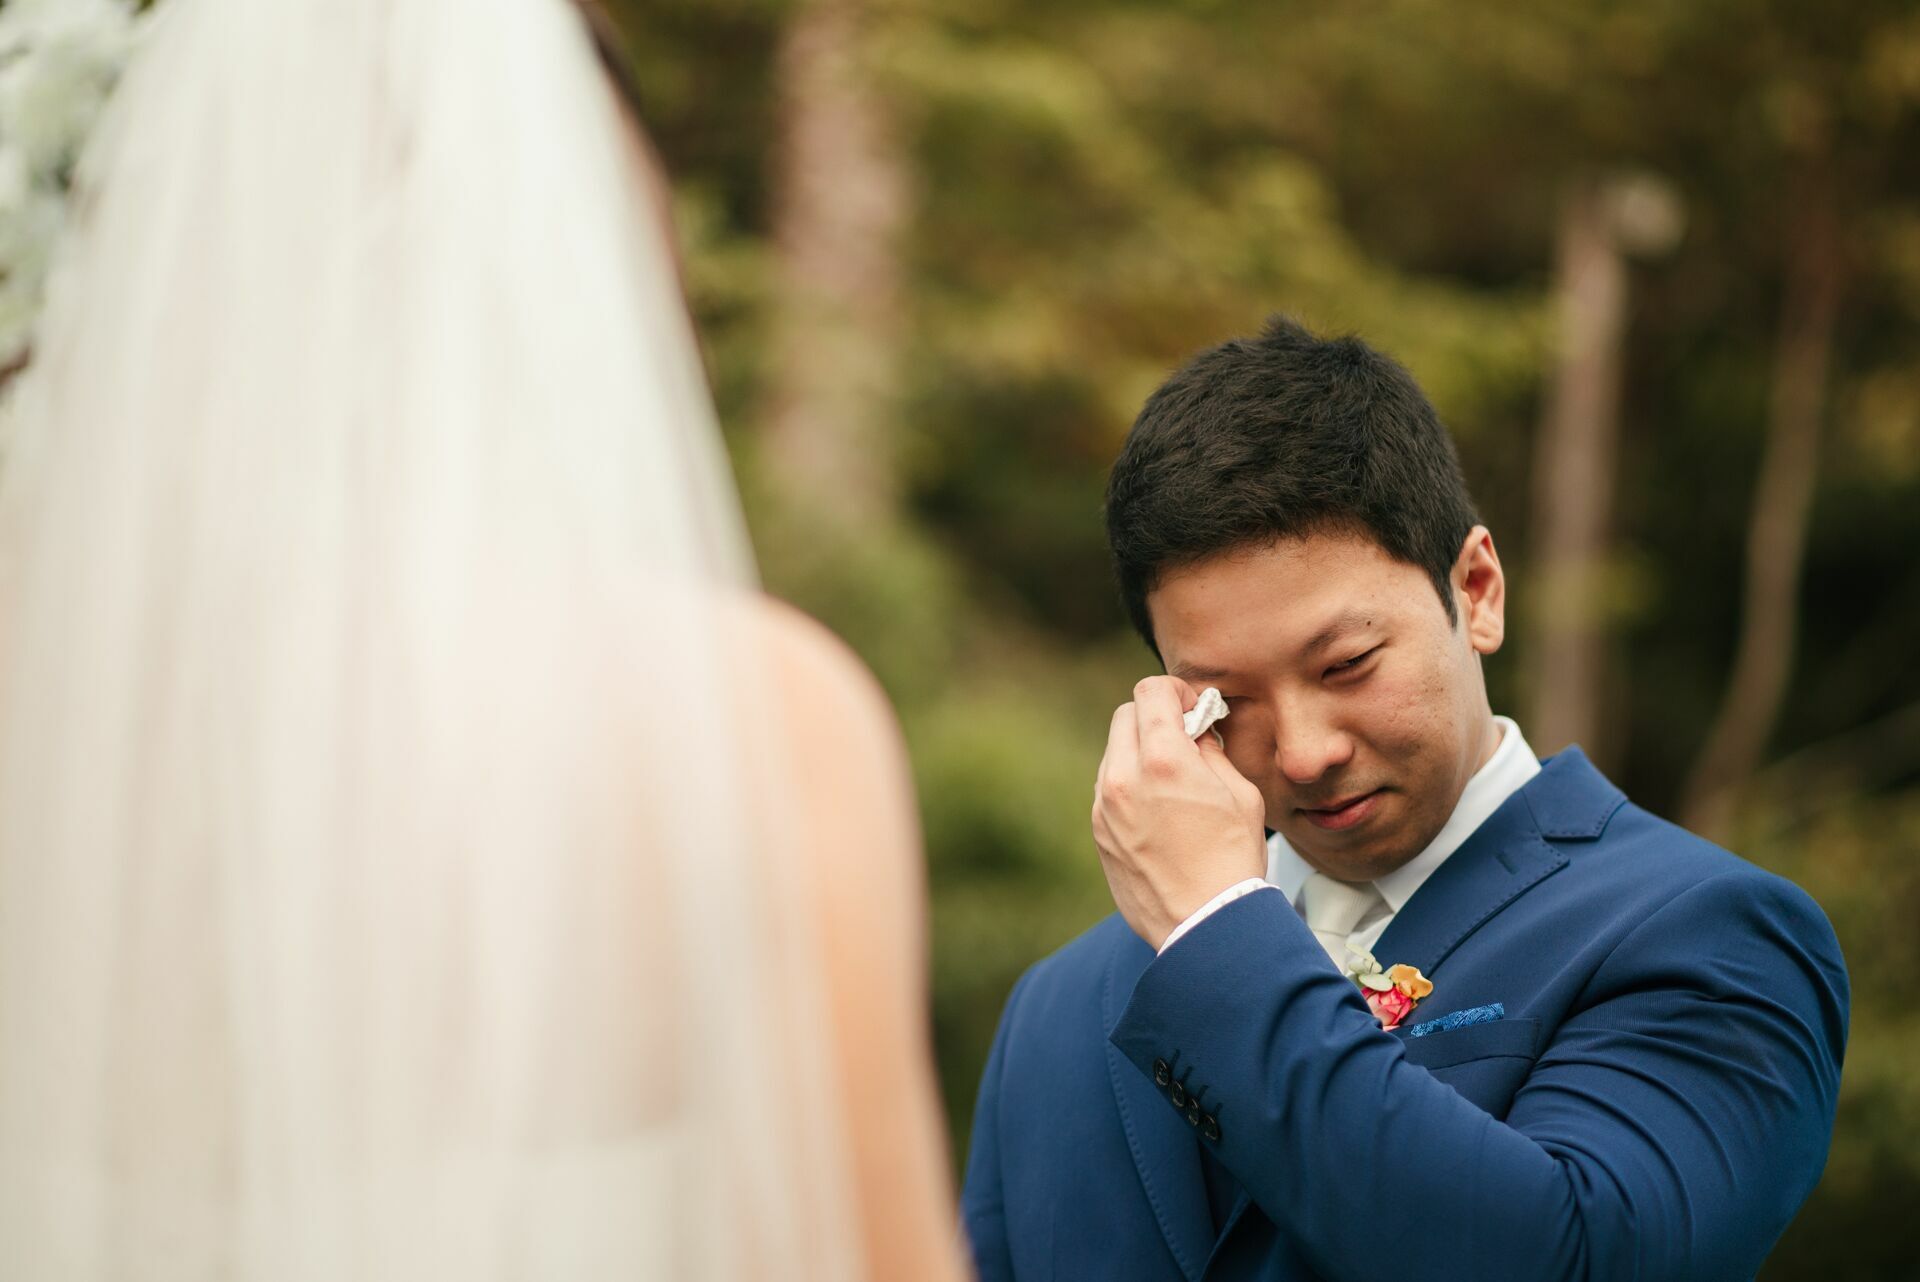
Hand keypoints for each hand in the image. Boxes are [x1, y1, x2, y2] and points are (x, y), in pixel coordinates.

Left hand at [1092, 676, 1267, 948]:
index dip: (1176, 691)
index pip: (1150, 691)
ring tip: (1173, 781)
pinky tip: (1158, 810)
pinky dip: (1130, 785)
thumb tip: (1194, 730)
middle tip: (1184, 739)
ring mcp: (1104, 807)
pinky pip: (1109, 790)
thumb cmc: (1232, 861)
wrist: (1205, 926)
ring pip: (1114, 753)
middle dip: (1154, 718)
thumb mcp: (1240, 794)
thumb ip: (1209, 751)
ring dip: (1139, 752)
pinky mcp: (1099, 833)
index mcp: (1163, 759)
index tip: (1193, 709)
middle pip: (1125, 715)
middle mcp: (1124, 777)